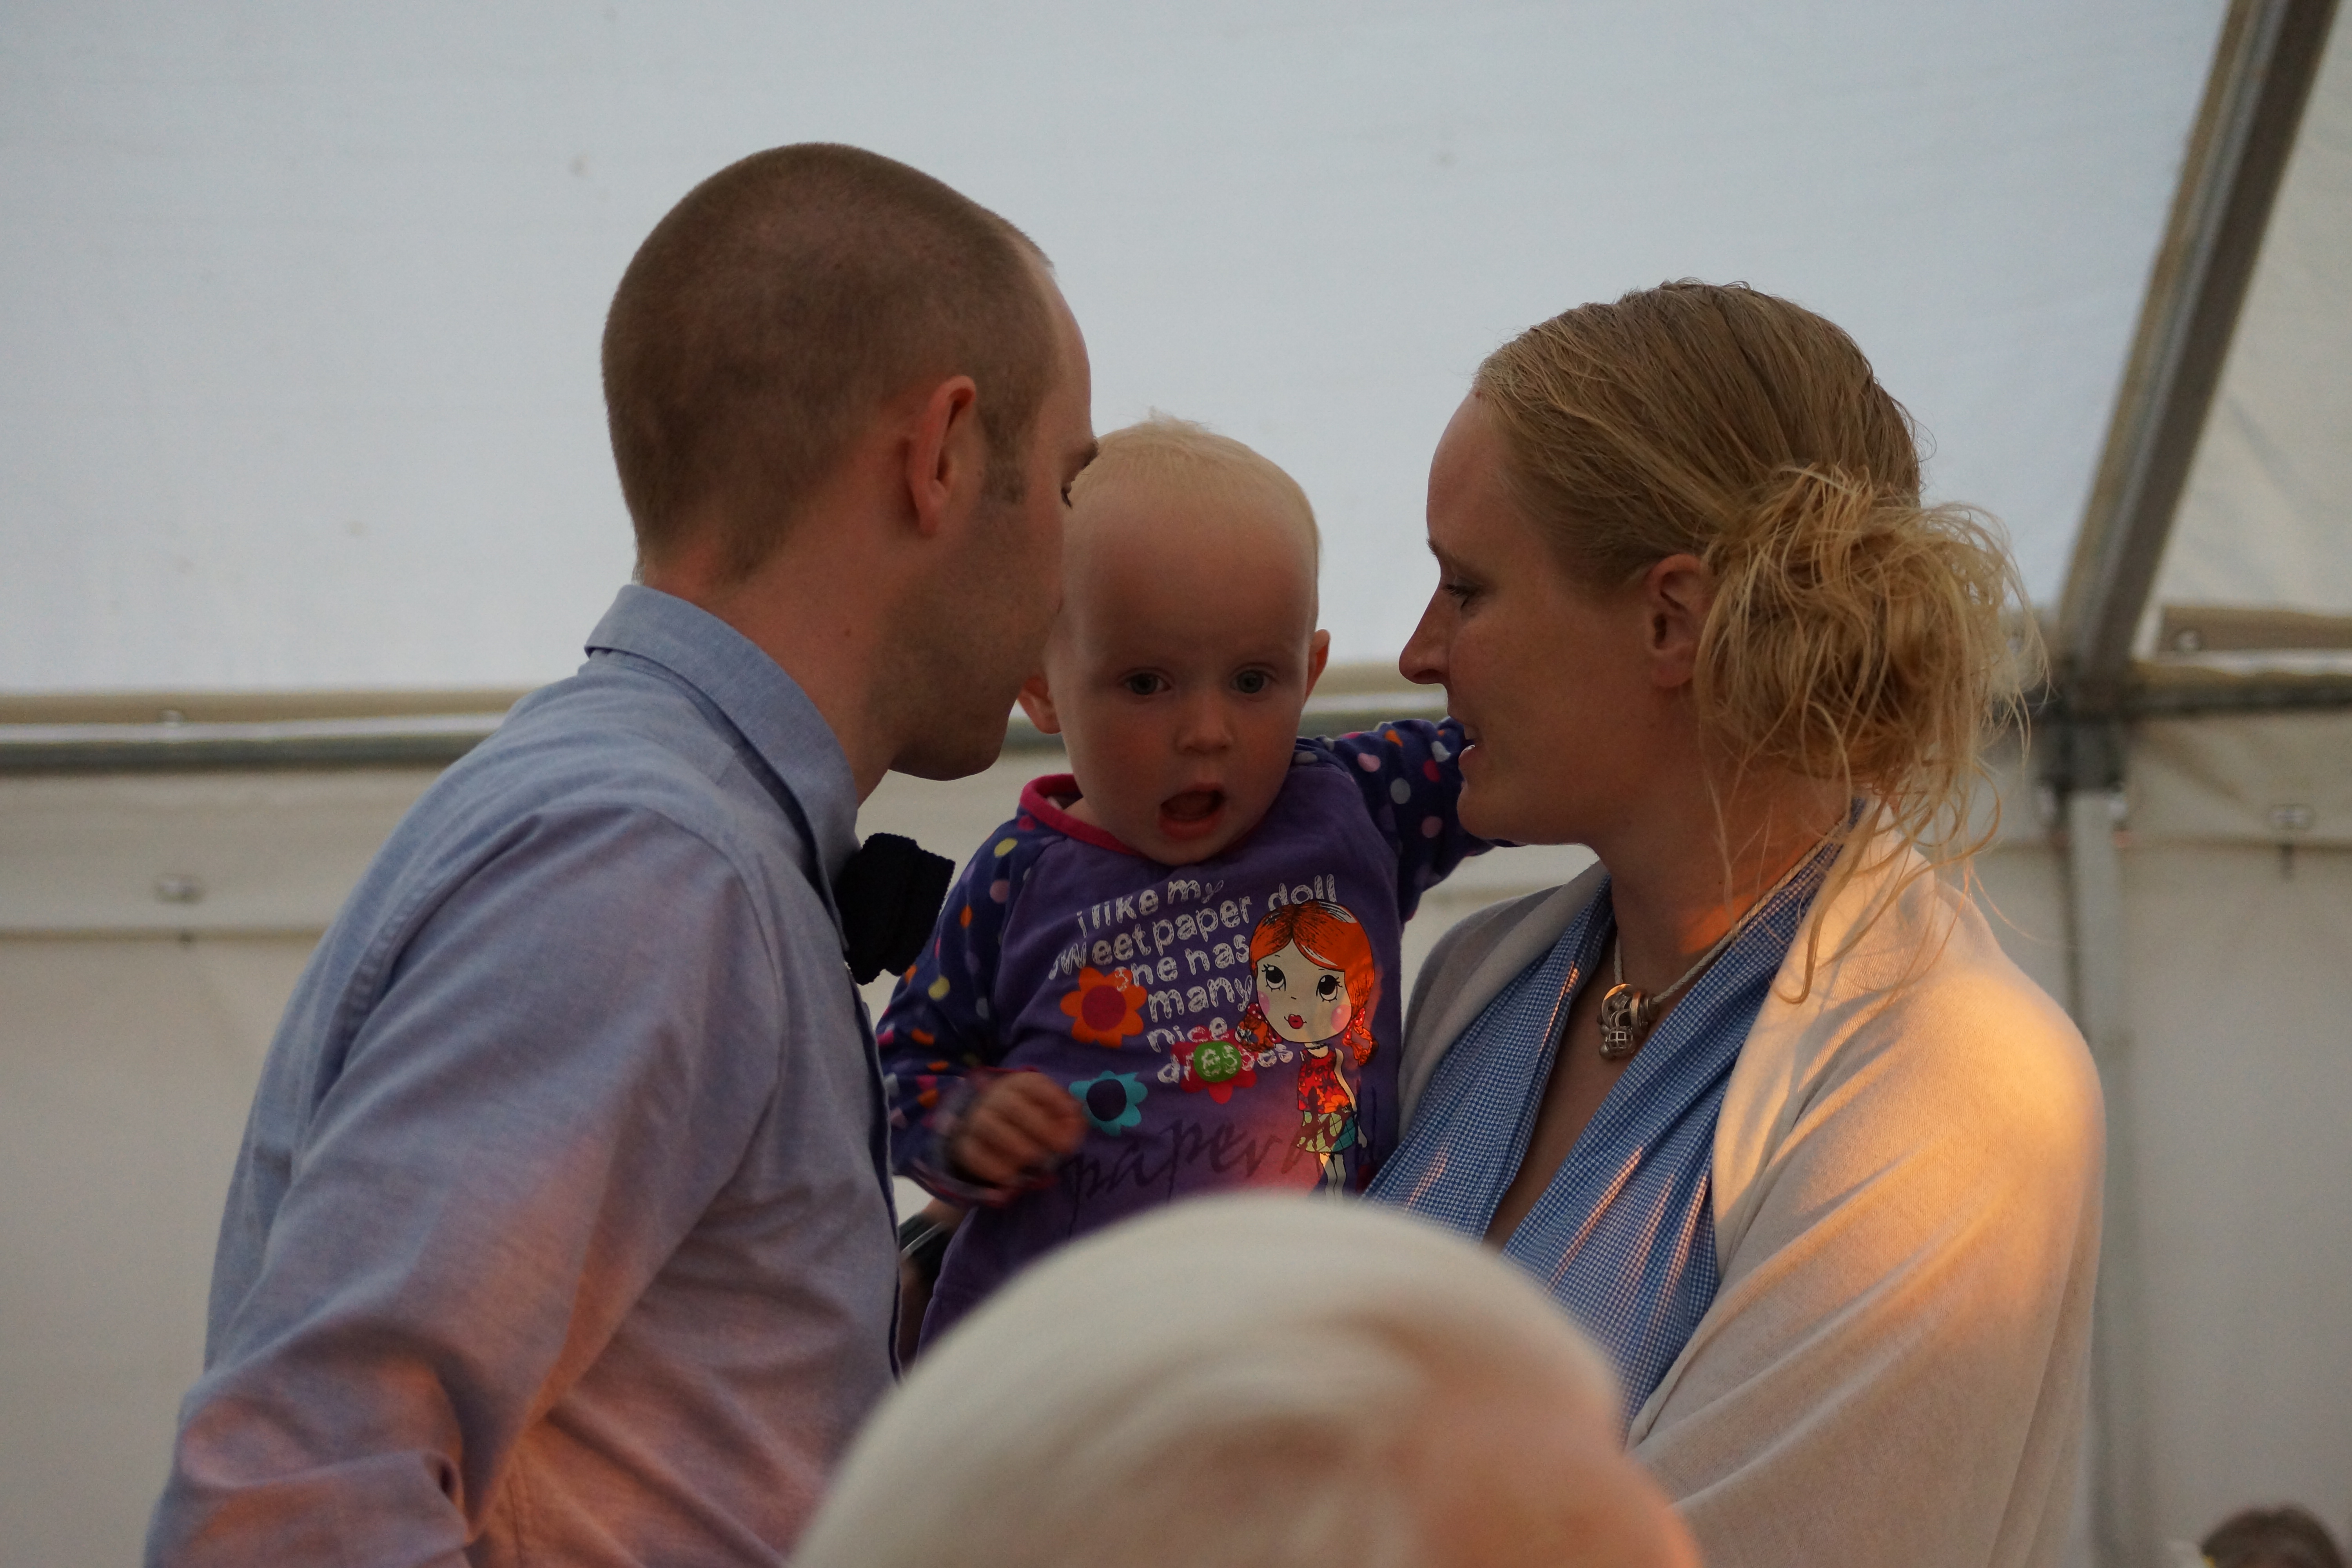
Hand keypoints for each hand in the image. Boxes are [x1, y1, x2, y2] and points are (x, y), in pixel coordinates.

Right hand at [947, 1071, 1083, 1192]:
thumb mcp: (1046, 1111)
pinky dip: (996, 1168)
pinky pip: (975, 1155)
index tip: (1073, 1117)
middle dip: (1041, 1127)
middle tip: (1062, 1148)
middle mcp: (994, 1097)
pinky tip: (1013, 1176)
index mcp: (1018, 1084)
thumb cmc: (1025, 1120)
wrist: (981, 1129)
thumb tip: (1078, 1121)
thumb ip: (1066, 1117)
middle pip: (1013, 1106)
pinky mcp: (964, 1144)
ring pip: (991, 1128)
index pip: (1035, 1084)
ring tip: (1036, 1160)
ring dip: (1019, 1148)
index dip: (1056, 1100)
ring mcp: (975, 1120)